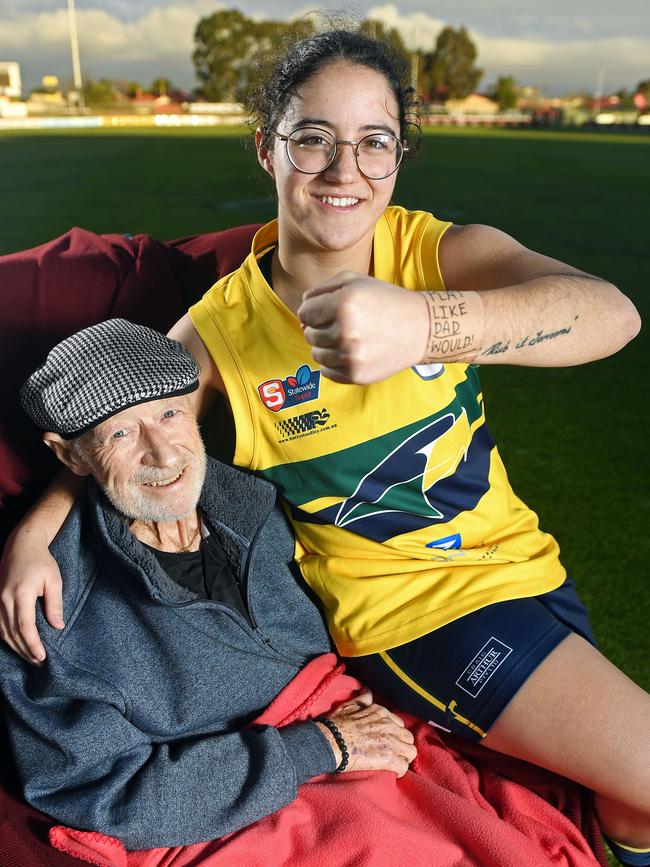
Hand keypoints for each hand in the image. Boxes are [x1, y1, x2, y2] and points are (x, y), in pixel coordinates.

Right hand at [0, 528, 63, 662]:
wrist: (20, 546)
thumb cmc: (41, 562)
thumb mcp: (54, 580)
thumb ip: (55, 604)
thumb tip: (57, 626)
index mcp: (21, 593)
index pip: (25, 626)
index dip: (32, 644)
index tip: (42, 656)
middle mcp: (5, 599)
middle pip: (12, 633)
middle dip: (25, 650)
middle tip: (39, 662)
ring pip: (3, 631)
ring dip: (16, 647)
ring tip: (30, 657)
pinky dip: (7, 638)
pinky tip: (17, 645)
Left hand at [298, 273, 427, 383]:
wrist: (420, 328)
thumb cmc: (384, 300)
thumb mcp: (354, 281)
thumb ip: (321, 289)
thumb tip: (302, 313)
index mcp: (343, 304)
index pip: (304, 313)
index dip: (312, 311)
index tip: (326, 311)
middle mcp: (345, 331)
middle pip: (309, 334)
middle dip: (319, 328)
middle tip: (342, 324)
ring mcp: (351, 356)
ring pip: (316, 354)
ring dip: (326, 346)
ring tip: (348, 338)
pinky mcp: (356, 375)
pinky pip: (327, 372)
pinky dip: (334, 363)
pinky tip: (351, 352)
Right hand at [316, 689, 415, 776]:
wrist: (330, 742)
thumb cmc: (337, 724)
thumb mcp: (350, 706)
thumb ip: (363, 699)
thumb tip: (367, 690)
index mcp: (381, 713)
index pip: (399, 724)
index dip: (394, 733)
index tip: (387, 740)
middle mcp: (389, 725)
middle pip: (408, 738)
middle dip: (402, 746)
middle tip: (392, 753)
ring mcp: (390, 742)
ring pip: (410, 752)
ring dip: (403, 758)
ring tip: (393, 763)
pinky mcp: (388, 759)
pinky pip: (403, 767)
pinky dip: (398, 771)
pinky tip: (390, 772)